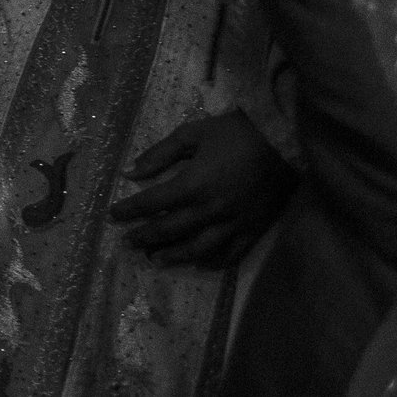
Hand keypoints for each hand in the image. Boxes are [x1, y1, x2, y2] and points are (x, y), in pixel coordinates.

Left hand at [108, 112, 295, 266]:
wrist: (284, 142)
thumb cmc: (235, 133)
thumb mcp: (191, 134)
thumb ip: (160, 154)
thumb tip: (130, 172)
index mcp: (193, 184)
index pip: (152, 203)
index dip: (129, 210)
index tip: (112, 215)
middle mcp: (211, 209)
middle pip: (170, 229)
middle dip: (145, 236)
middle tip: (126, 242)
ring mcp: (234, 223)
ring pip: (198, 248)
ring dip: (174, 255)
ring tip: (155, 259)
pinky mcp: (254, 230)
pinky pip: (230, 253)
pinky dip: (212, 261)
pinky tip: (199, 262)